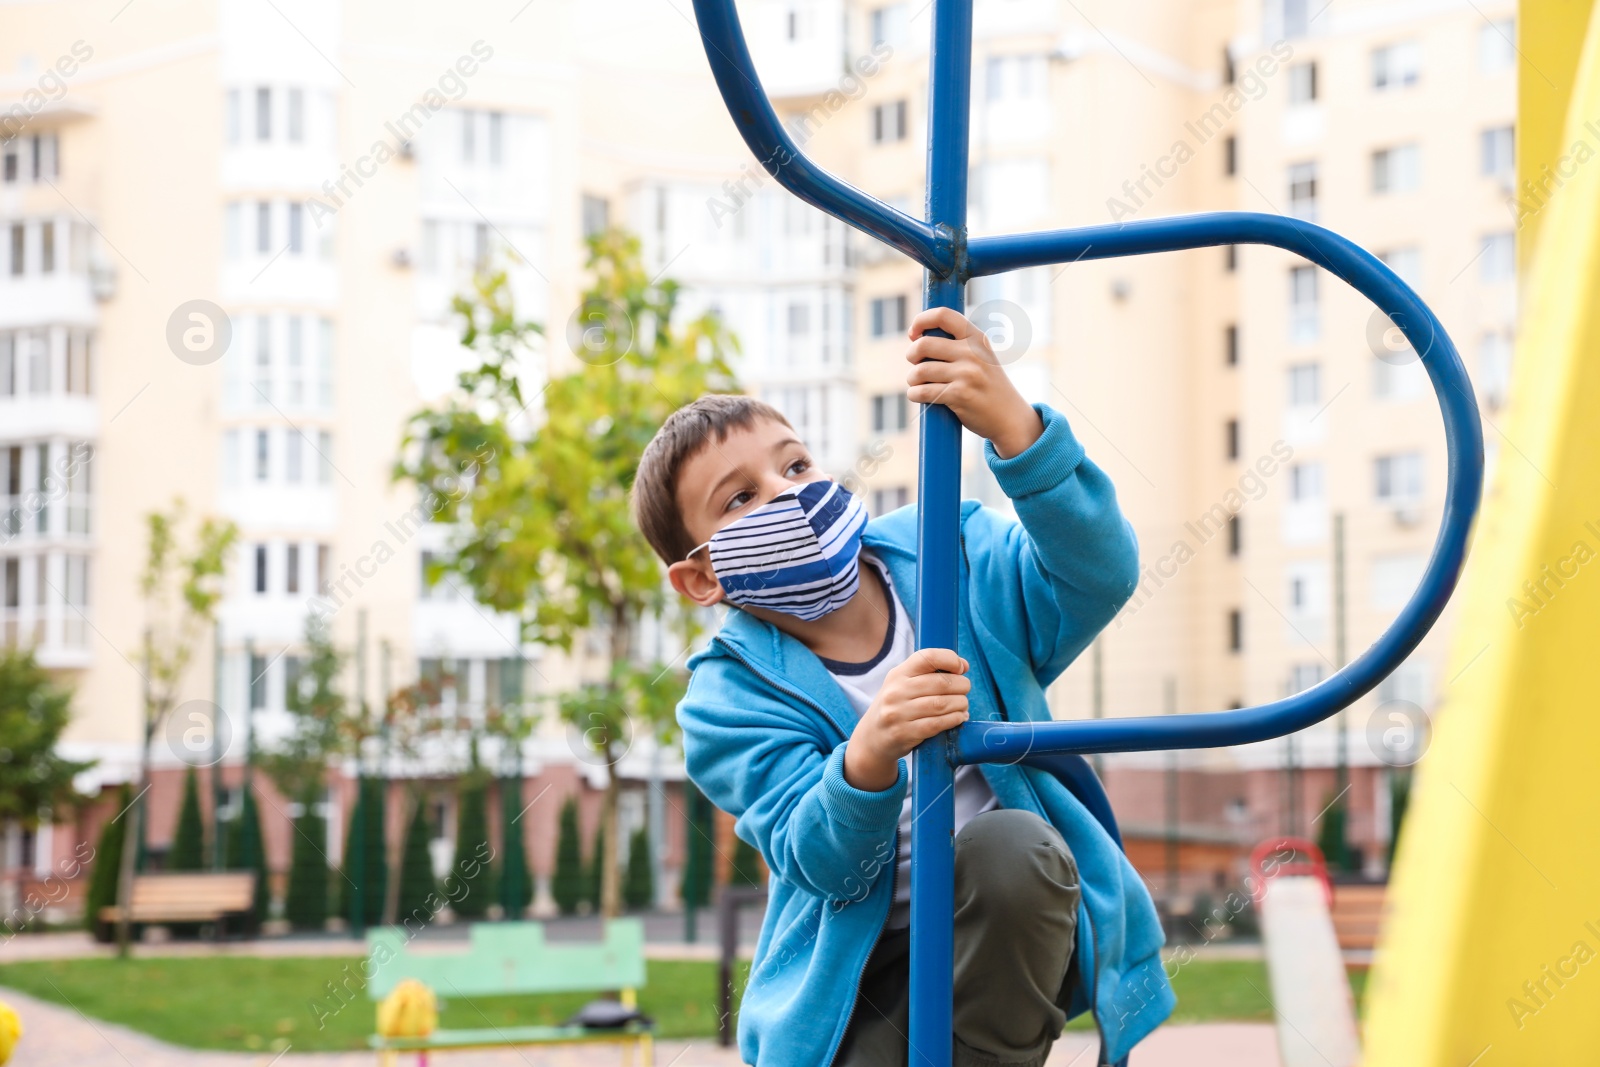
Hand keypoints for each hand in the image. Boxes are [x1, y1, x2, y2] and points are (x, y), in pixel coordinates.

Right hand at [843, 648, 970, 791]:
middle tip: (965, 690)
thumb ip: (928, 674)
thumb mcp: (902, 684)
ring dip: (960, 704)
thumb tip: (963, 665)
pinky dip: (954, 719)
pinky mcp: (904, 733)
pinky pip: (937, 724)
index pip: (928, 657)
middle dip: (961, 685)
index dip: (950, 659)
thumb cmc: (896, 707)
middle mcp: (896, 691)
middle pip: (940, 683)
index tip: (961, 667)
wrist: (872, 738)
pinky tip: (959, 717)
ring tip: (963, 705)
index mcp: (898, 674)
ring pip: (941, 704)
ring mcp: (898, 713)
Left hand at [905, 307, 1043, 458]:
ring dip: (912, 379)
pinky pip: (923, 392)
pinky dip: (914, 394)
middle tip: (915, 363)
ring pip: (920, 371)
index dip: (921, 320)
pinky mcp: (959, 395)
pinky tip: (918, 395)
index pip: (943, 315)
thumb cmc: (987, 385)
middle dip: (911, 355)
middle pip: (924, 345)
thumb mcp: (981, 356)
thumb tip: (918, 337)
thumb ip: (958, 344)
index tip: (913, 333)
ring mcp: (967, 374)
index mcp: (977, 338)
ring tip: (917, 383)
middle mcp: (972, 353)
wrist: (1009, 416)